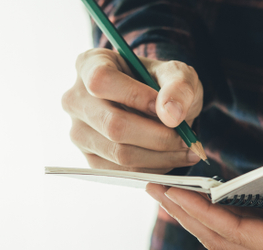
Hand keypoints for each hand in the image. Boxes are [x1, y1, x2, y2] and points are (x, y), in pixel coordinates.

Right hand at [62, 48, 203, 173]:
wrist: (156, 107)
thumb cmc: (161, 85)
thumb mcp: (177, 74)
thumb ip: (178, 86)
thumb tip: (171, 115)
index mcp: (89, 65)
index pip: (101, 80)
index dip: (135, 96)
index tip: (165, 108)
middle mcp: (75, 100)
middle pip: (112, 125)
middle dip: (157, 136)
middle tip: (187, 139)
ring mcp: (79, 133)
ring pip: (120, 153)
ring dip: (160, 156)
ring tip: (186, 149)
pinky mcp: (91, 159)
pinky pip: (123, 172)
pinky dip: (153, 169)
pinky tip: (171, 157)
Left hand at [147, 163, 262, 249]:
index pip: (239, 233)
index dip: (202, 213)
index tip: (173, 192)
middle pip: (221, 241)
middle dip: (185, 214)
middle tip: (153, 186)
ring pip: (224, 242)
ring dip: (191, 218)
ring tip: (163, 192)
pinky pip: (235, 236)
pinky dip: (210, 218)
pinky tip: (192, 201)